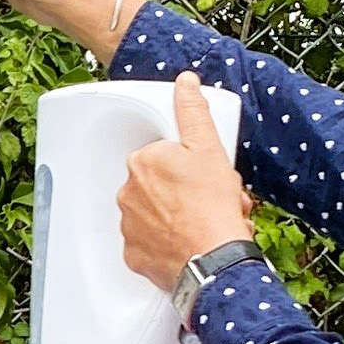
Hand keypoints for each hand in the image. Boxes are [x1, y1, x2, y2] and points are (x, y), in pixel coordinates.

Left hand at [118, 72, 253, 296]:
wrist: (215, 260)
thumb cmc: (213, 207)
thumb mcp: (210, 148)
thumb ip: (193, 111)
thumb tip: (185, 83)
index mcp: (144, 162)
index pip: (163, 157)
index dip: (187, 166)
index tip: (202, 176)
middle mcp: (128, 192)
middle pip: (157, 186)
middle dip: (182, 191)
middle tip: (207, 200)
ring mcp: (128, 226)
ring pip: (152, 214)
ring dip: (175, 217)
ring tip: (201, 223)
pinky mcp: (133, 255)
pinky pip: (148, 244)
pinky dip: (165, 244)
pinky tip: (187, 243)